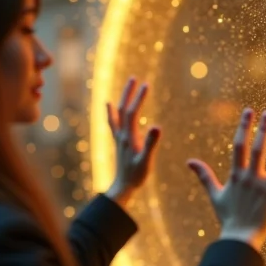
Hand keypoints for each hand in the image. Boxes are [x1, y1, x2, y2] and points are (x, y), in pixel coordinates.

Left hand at [105, 77, 161, 206]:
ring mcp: (118, 138)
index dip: (139, 98)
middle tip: (134, 78)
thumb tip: (157, 126)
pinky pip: (113, 123)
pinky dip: (111, 111)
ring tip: (127, 86)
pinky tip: (109, 106)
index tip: (146, 84)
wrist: (122, 187)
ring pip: (118, 114)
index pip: (132, 113)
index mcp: (128, 137)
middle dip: (128, 93)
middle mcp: (121, 135)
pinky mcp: (118, 142)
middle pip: (122, 109)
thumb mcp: (146, 161)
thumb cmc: (136, 176)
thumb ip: (150, 143)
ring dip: (122, 99)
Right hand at [187, 108, 265, 251]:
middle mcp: (245, 175)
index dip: (243, 128)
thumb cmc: (229, 218)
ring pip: (262, 153)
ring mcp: (257, 182)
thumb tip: (189, 161)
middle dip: (256, 127)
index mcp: (234, 176)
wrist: (239, 238)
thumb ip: (204, 176)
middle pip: (249, 145)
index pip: (238, 146)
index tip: (248, 113)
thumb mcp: (215, 195)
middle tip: (263, 111)